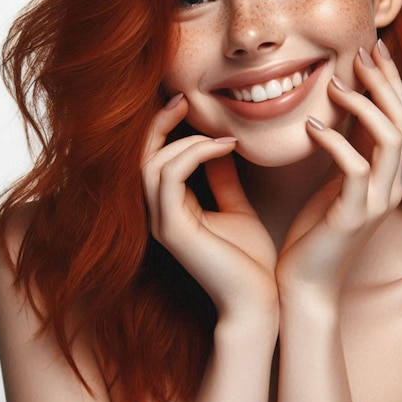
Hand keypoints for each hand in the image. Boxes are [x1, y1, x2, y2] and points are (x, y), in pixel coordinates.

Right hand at [141, 95, 277, 321]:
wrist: (260, 302)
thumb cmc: (251, 261)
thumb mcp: (237, 208)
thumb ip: (224, 179)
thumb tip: (223, 144)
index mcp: (172, 210)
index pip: (155, 160)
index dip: (165, 129)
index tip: (189, 104)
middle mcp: (159, 215)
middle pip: (141, 157)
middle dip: (159, 124)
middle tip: (184, 99)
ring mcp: (162, 223)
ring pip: (150, 164)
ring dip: (181, 138)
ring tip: (217, 130)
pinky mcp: (173, 230)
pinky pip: (170, 177)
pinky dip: (194, 154)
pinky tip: (223, 147)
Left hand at [276, 40, 401, 302]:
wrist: (304, 284)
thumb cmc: (314, 233)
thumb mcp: (332, 183)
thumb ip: (343, 152)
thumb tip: (335, 113)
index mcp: (384, 176)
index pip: (399, 118)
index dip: (390, 82)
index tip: (373, 49)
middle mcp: (389, 186)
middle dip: (385, 82)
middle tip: (363, 52)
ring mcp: (376, 202)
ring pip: (391, 140)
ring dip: (366, 105)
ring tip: (336, 84)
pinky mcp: (353, 217)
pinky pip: (356, 170)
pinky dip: (336, 143)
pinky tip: (312, 127)